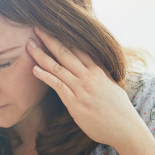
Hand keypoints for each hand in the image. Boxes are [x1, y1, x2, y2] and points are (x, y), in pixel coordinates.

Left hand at [27, 28, 146, 148]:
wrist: (125, 128)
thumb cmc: (119, 110)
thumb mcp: (112, 86)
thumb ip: (101, 74)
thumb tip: (95, 65)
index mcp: (98, 70)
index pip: (78, 48)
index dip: (64, 36)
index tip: (52, 27)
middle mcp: (89, 76)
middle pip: (66, 52)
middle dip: (50, 39)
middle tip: (36, 27)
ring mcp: (81, 88)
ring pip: (58, 67)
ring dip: (42, 55)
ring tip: (29, 45)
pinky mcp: (75, 103)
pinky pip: (58, 85)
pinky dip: (45, 76)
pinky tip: (34, 69)